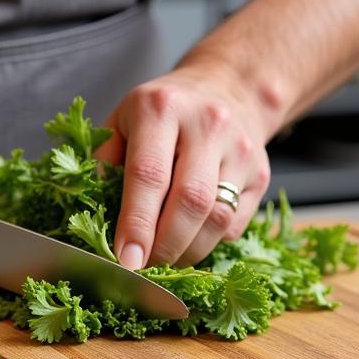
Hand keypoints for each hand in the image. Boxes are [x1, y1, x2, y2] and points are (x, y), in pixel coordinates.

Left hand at [97, 57, 277, 269]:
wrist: (225, 87)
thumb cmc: (162, 112)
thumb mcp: (122, 120)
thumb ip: (104, 164)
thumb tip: (98, 221)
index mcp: (162, 108)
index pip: (149, 175)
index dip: (136, 224)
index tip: (125, 259)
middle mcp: (207, 125)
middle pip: (190, 202)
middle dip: (163, 247)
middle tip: (142, 270)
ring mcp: (240, 150)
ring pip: (217, 219)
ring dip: (186, 252)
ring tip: (162, 259)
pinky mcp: (260, 174)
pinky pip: (234, 224)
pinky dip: (207, 243)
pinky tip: (187, 241)